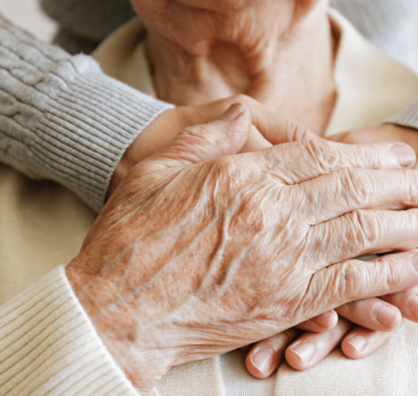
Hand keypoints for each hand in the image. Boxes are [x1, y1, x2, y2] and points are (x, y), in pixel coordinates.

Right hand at [67, 105, 417, 390]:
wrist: (118, 309)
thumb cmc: (130, 239)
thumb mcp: (155, 169)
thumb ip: (203, 138)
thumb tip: (238, 117)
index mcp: (240, 177)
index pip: (318, 157)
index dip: (361, 153)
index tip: (388, 154)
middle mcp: (269, 215)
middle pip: (350, 189)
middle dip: (393, 180)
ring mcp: (281, 261)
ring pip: (360, 233)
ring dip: (402, 222)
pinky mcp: (282, 303)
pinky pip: (349, 284)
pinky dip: (385, 275)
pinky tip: (407, 268)